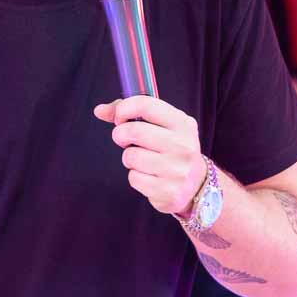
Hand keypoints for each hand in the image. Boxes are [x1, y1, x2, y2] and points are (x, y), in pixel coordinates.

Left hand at [93, 95, 206, 215]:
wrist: (197, 184)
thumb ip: (131, 114)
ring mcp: (177, 169)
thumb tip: (100, 110)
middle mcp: (183, 145)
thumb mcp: (162, 126)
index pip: (145, 105)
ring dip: (129, 158)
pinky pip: (134, 178)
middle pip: (134, 131)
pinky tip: (149, 176)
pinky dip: (135, 176)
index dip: (124, 109)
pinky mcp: (168, 191)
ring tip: (141, 160)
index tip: (119, 117)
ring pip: (131, 156)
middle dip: (120, 135)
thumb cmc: (173, 149)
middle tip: (124, 140)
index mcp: (182, 123)